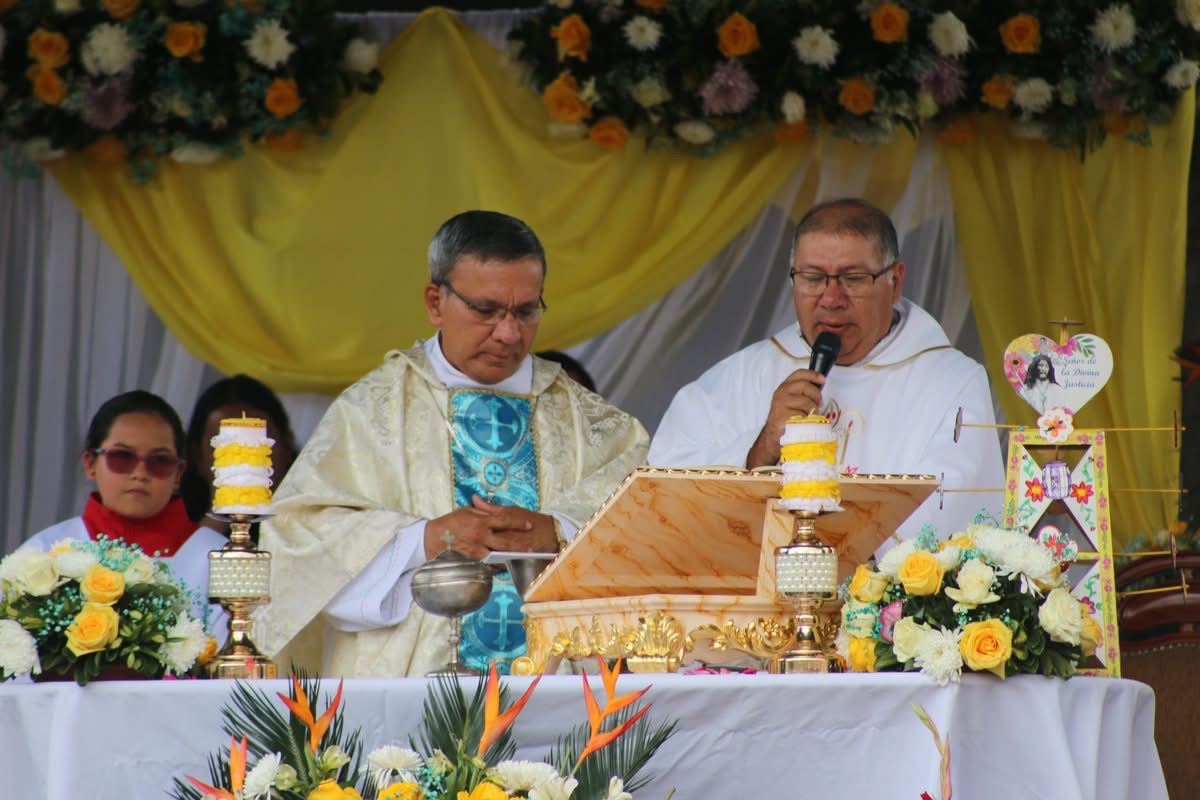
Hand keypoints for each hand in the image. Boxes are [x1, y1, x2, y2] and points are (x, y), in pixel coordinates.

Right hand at [424, 496, 557, 558]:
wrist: (430, 538)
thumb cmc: (449, 523)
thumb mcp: (466, 511)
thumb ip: (482, 509)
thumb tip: (492, 504)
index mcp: (480, 520)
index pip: (505, 520)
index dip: (519, 522)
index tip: (529, 524)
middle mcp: (480, 535)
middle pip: (506, 541)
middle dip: (520, 545)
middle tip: (532, 547)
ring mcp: (476, 549)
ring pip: (498, 556)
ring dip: (510, 558)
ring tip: (520, 558)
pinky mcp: (471, 560)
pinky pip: (487, 565)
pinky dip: (495, 566)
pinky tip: (502, 567)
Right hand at [745, 368, 825, 468]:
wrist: (774, 436)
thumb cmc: (787, 418)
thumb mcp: (793, 401)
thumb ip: (803, 392)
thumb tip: (820, 387)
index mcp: (785, 387)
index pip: (799, 374)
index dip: (813, 375)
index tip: (822, 379)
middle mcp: (781, 393)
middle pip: (806, 386)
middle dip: (816, 395)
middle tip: (819, 404)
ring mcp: (781, 404)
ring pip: (807, 402)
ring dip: (812, 411)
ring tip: (809, 416)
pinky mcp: (783, 416)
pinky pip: (803, 416)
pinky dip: (807, 420)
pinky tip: (803, 423)